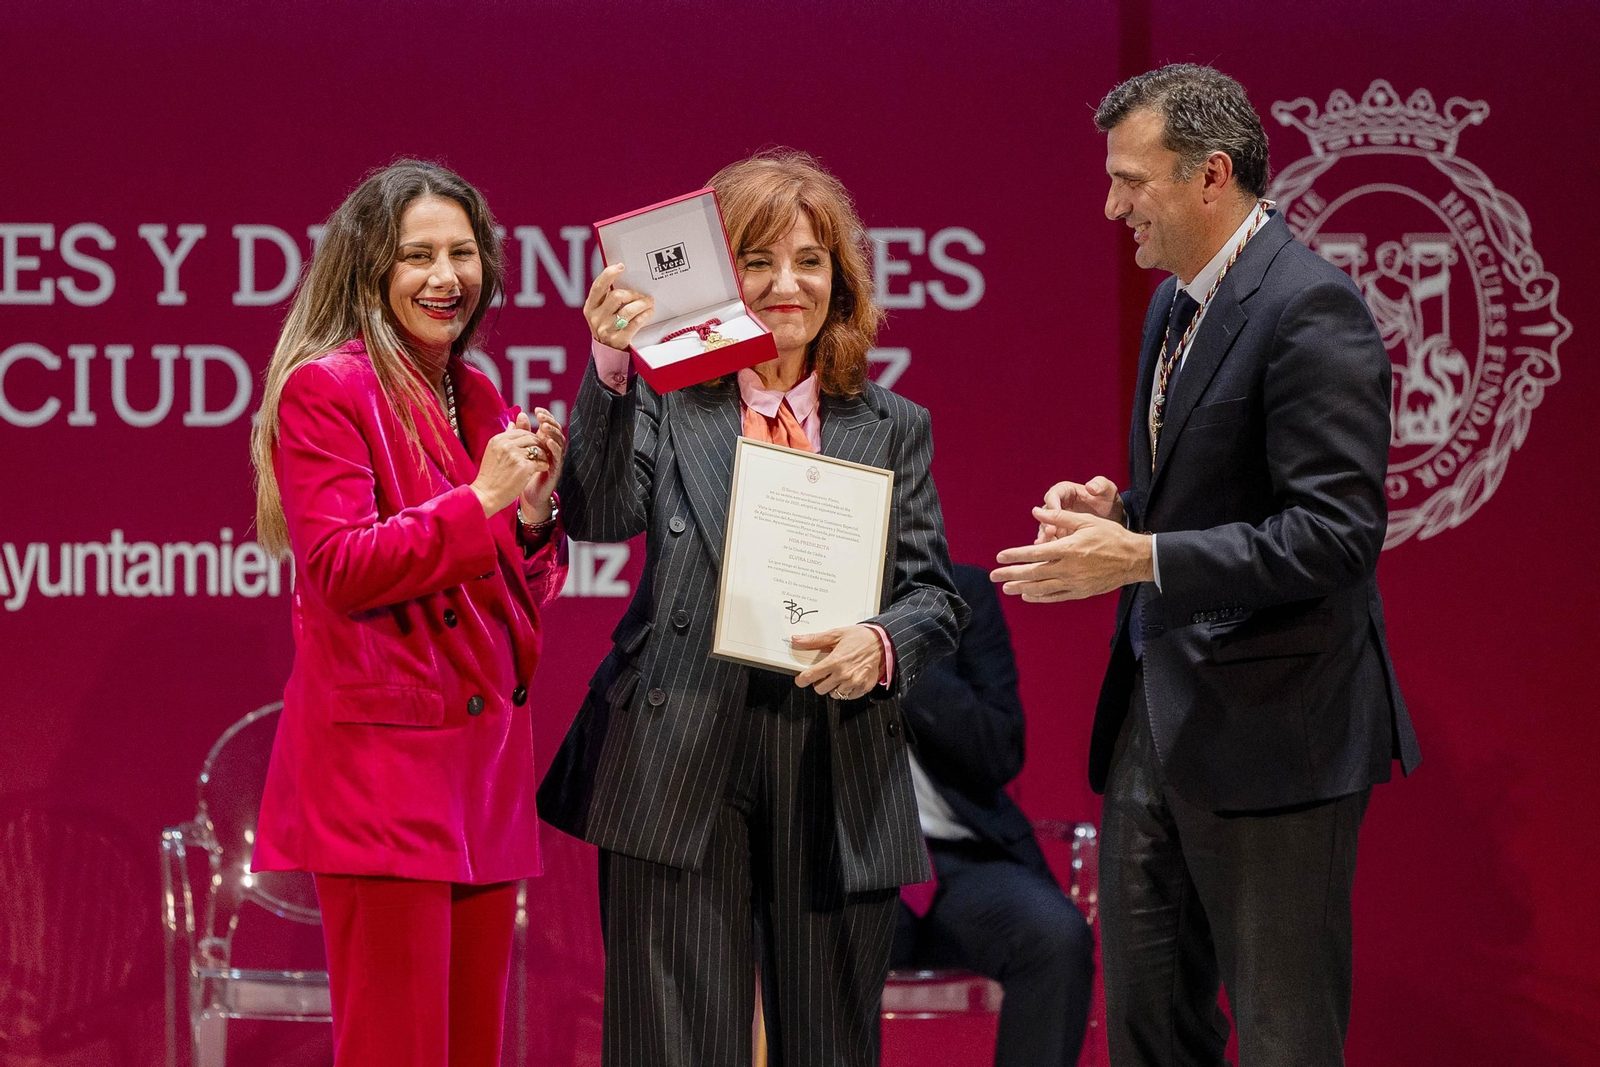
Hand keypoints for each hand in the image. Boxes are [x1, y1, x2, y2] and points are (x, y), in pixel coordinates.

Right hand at [470, 420, 545, 516]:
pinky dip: (543, 465)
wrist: (485, 495)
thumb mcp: (493, 451)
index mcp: (498, 439)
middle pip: (531, 438)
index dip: (530, 437)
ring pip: (537, 448)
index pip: (521, 431)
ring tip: (543, 460)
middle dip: (539, 444)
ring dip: (543, 454)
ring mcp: (515, 455)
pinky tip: (542, 468)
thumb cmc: (490, 476)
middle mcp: (506, 444)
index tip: (534, 445)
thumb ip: (505, 437)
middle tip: (543, 452)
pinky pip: (540, 461)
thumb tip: (513, 423)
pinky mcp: (524, 467)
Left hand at [516, 409, 565, 521]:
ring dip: (553, 433)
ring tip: (544, 427)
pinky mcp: (555, 470)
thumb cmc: (525, 471)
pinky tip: (548, 442)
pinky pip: (558, 457)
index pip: (550, 425)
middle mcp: (553, 450)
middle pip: (557, 431)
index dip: (546, 416)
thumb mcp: (521, 448)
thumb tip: (520, 414)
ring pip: (560, 442)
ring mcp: (555, 460)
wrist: (527, 494)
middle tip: (540, 416)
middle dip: (550, 422)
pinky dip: (554, 449)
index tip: (537, 410)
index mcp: (545, 442)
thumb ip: (522, 432)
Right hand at [584, 263, 654, 350]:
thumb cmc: (607, 329)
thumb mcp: (600, 314)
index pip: (598, 286)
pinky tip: (649, 312)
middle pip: (616, 296)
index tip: (621, 266)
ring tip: (649, 302)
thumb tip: (624, 280)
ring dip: (642, 304)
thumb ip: (607, 299)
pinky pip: (636, 323)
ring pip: (628, 310)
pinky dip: (645, 315)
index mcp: (590, 308)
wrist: (607, 355)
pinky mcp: (619, 340)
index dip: (609, 274)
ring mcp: (607, 330)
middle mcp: (596, 318)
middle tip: (642, 295)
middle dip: (633, 293)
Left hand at [792, 626, 883, 699]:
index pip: (810, 676)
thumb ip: (815, 639)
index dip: (802, 680)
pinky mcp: (864, 687)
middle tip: (823, 674)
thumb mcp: (836, 634)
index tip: (801, 679)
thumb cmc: (860, 637)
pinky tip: (848, 680)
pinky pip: (848, 696)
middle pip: (820, 689)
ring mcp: (854, 682)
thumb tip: (797, 640)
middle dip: (818, 682)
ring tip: (838, 676)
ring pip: (834, 694)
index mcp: (835, 661)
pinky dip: (846, 691)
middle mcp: (844, 674)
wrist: (883, 642)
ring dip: (833, 687)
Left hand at [994, 507, 1153, 601]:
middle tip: (993, 576)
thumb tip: (1036, 511)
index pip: (1036, 553)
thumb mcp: (1086, 521)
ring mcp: (1075, 582)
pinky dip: (1040, 597)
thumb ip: (1060, 518)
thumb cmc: (1110, 536)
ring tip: (1006, 588)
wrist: (1134, 559)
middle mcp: (1070, 568)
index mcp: (1069, 548)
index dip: (1016, 555)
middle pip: (1034, 573)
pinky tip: (1028, 595)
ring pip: (1042, 588)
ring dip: (1022, 588)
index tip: (1000, 557)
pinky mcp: (1081, 592)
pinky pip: (1056, 596)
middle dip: (1011, 574)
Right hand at [1036, 476, 1122, 542]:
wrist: (1114, 522)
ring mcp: (1056, 522)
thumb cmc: (1110, 503)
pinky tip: (1051, 555)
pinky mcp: (1058, 535)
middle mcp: (1057, 505)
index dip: (1053, 504)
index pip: (1053, 495)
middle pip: (1045, 513)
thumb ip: (1101, 484)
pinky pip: (1050, 541)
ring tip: (1047, 545)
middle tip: (1050, 531)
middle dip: (1046, 523)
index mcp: (1066, 491)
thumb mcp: (1109, 492)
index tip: (1056, 514)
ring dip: (1045, 537)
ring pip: (1045, 529)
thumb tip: (1089, 487)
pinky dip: (1050, 547)